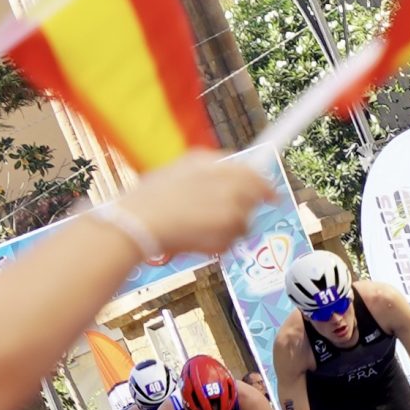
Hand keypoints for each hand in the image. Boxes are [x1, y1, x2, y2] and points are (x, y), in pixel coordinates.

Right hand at [111, 153, 273, 259]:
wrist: (138, 223)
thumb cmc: (151, 198)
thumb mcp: (181, 168)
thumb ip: (210, 166)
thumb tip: (229, 168)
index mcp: (217, 166)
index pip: (255, 173)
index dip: (264, 185)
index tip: (271, 194)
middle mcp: (229, 185)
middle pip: (254, 197)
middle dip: (245, 206)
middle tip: (223, 213)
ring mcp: (230, 211)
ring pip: (244, 222)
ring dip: (229, 226)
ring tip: (199, 226)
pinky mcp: (226, 234)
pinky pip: (232, 241)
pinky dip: (219, 243)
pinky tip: (196, 238)